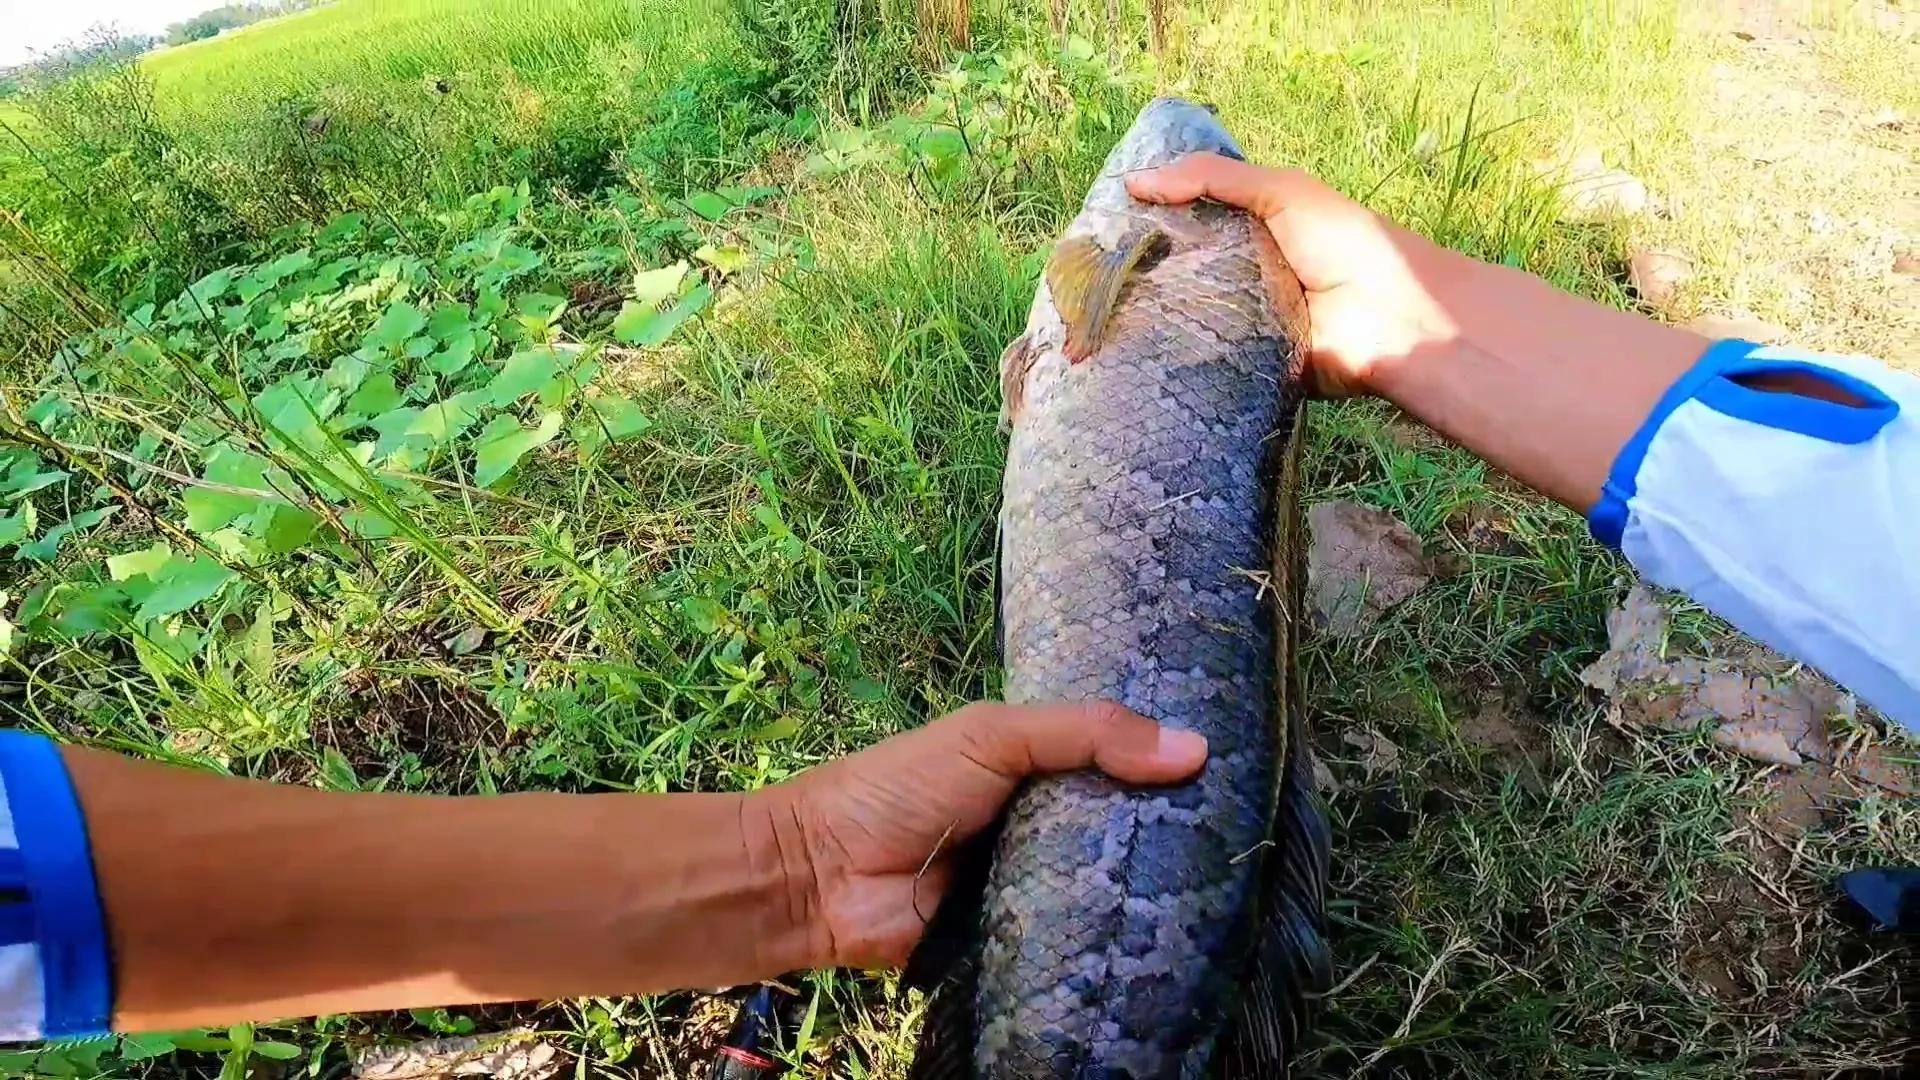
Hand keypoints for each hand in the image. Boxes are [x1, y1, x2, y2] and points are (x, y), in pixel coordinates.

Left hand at [754, 701, 1207, 969]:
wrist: (822, 876)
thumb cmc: (900, 788)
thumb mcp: (994, 736)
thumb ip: (1086, 734)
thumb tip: (1195, 749)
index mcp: (1041, 770)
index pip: (1123, 765)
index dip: (1174, 766)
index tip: (1248, 770)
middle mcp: (1048, 828)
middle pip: (1129, 831)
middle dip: (1177, 835)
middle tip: (1249, 837)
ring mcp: (1039, 890)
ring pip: (1113, 890)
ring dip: (1152, 891)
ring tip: (1232, 889)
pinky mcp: (1028, 947)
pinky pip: (1082, 943)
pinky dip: (1113, 942)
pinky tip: (1175, 941)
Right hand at [1126, 152, 1454, 396]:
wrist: (1390, 318)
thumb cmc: (1343, 242)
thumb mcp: (1280, 191)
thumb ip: (1212, 179)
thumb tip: (1132, 183)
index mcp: (1255, 231)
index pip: (1191, 222)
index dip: (1153, 219)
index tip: (1102, 221)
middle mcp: (1246, 276)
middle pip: (1182, 270)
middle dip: (1144, 271)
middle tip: (1092, 272)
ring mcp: (1245, 323)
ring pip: (1186, 316)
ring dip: (1154, 314)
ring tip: (1101, 312)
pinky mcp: (1247, 366)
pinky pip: (1206, 360)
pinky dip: (1180, 356)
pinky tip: (1136, 350)